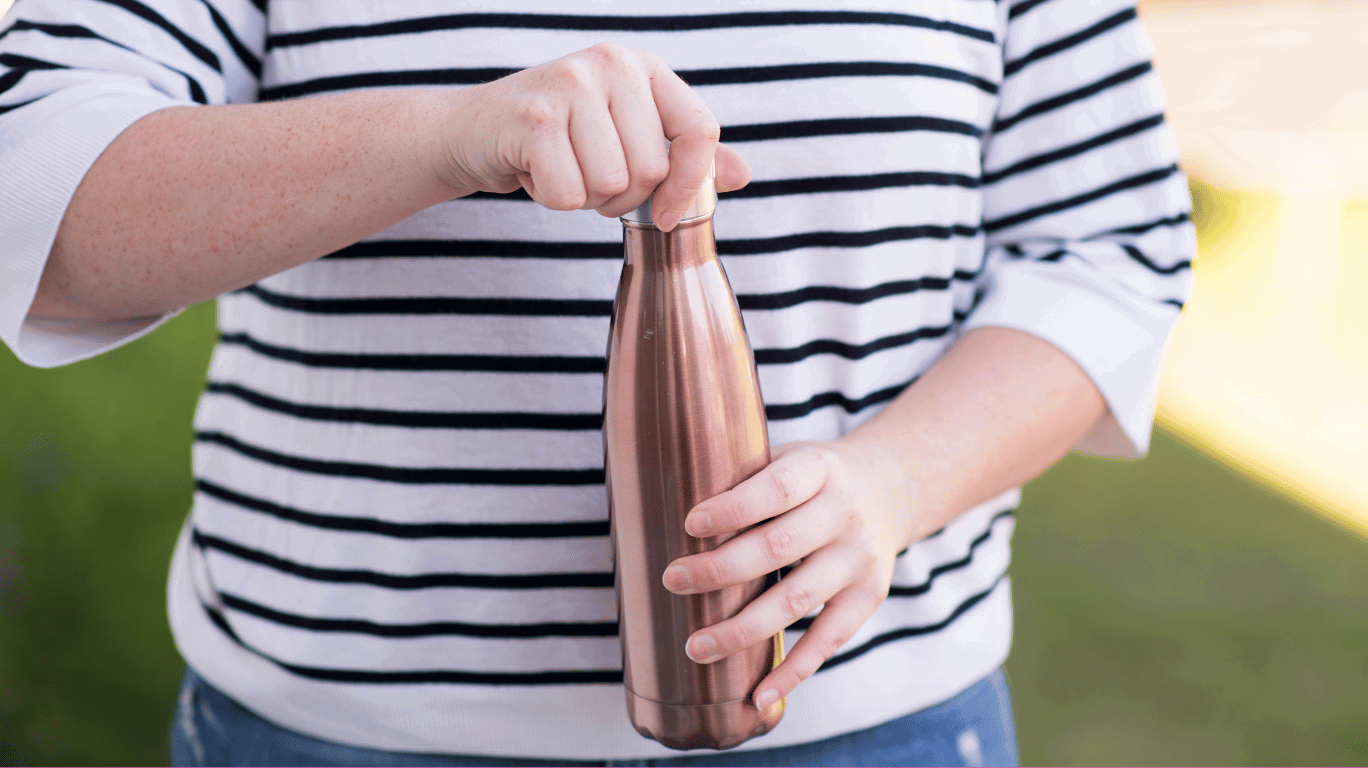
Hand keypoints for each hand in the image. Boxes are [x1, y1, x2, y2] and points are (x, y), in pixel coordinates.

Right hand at [436, 43, 749, 230]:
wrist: (471, 132)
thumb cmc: (556, 140)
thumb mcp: (626, 138)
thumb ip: (684, 156)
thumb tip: (743, 174)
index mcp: (643, 68)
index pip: (699, 130)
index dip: (689, 184)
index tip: (667, 215)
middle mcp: (611, 64)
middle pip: (652, 169)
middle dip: (621, 196)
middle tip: (586, 176)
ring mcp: (570, 84)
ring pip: (612, 184)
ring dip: (585, 199)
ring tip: (561, 170)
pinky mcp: (533, 117)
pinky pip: (570, 194)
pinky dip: (552, 199)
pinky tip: (534, 172)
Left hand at [660, 439, 928, 710]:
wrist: (889, 489)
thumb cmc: (810, 479)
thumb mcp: (787, 457)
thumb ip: (743, 478)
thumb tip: (663, 510)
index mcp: (818, 469)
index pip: (777, 489)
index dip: (733, 508)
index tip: (690, 525)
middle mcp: (844, 513)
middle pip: (780, 546)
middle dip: (721, 569)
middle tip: (673, 581)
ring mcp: (859, 559)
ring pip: (797, 599)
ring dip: (742, 629)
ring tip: (695, 647)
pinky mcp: (868, 597)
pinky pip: (829, 640)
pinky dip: (793, 670)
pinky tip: (759, 695)